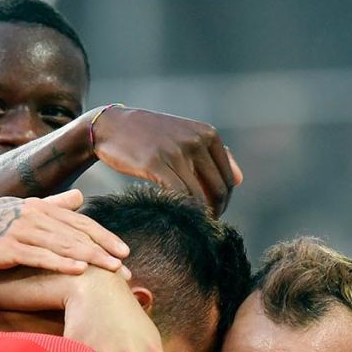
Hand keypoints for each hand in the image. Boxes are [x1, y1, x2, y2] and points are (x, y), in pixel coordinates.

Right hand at [0, 190, 129, 279]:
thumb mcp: (16, 218)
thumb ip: (49, 207)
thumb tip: (79, 198)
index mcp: (35, 207)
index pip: (77, 222)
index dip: (103, 236)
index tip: (124, 252)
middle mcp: (29, 213)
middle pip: (75, 232)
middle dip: (103, 249)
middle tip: (126, 268)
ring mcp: (17, 228)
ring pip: (62, 243)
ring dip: (90, 257)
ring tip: (111, 271)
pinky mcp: (4, 246)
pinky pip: (38, 255)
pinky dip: (60, 262)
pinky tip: (79, 270)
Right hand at [91, 107, 239, 215]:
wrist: (112, 126)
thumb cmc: (150, 135)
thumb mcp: (186, 136)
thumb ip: (215, 155)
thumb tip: (240, 180)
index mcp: (208, 134)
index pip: (228, 178)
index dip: (223, 202)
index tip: (213, 215)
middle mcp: (196, 141)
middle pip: (218, 189)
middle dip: (214, 212)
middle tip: (203, 226)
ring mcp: (176, 152)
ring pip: (199, 196)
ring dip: (197, 216)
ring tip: (189, 225)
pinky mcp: (156, 163)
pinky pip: (177, 195)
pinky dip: (179, 209)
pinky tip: (173, 215)